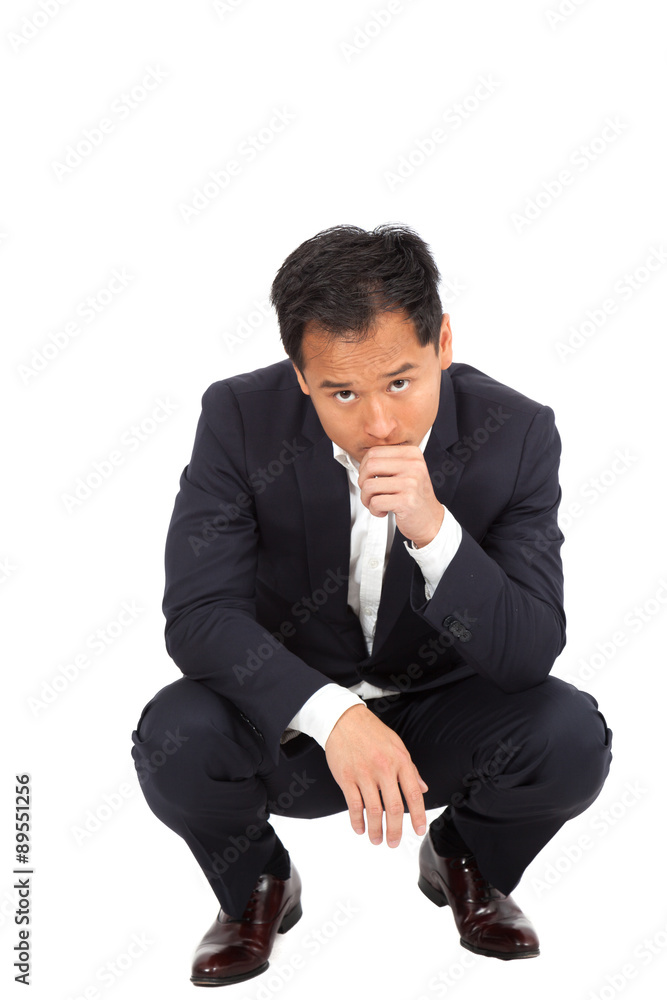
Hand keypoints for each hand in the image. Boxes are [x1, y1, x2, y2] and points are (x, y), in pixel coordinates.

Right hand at [324, 704, 427, 847]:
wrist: (343, 719)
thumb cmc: (371, 731)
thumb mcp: (397, 745)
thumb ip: (410, 769)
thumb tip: (422, 788)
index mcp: (400, 760)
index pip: (413, 794)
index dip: (418, 816)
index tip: (419, 830)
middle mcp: (384, 768)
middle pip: (394, 808)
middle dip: (395, 830)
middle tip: (395, 842)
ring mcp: (364, 774)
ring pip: (373, 811)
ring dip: (376, 830)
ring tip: (377, 839)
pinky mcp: (346, 778)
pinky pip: (354, 805)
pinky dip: (357, 821)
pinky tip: (360, 828)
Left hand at [357, 445, 443, 547]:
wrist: (430, 519)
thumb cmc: (414, 495)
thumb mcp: (406, 471)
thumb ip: (387, 462)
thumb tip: (363, 461)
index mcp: (412, 454)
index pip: (375, 451)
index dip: (364, 466)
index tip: (369, 477)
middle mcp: (414, 466)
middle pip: (370, 466)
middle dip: (362, 481)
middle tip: (369, 491)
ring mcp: (411, 484)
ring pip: (369, 485)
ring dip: (366, 498)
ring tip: (376, 503)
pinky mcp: (406, 501)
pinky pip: (375, 502)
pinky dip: (374, 510)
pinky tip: (383, 511)